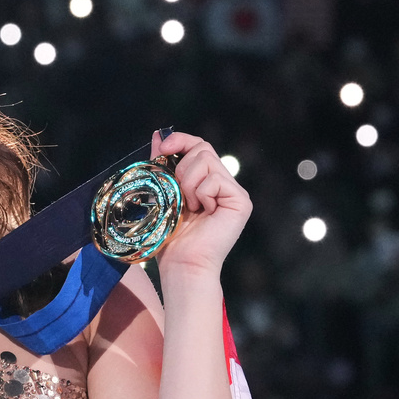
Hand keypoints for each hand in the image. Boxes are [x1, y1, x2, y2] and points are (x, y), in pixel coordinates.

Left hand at [150, 129, 251, 274]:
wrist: (181, 264)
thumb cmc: (170, 235)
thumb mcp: (163, 192)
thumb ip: (163, 164)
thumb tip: (158, 134)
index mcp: (207, 181)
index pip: (198, 145)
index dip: (180, 140)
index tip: (162, 148)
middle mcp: (224, 183)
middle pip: (203, 148)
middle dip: (181, 167)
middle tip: (177, 193)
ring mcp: (235, 192)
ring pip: (207, 160)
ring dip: (188, 183)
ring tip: (189, 206)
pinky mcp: (241, 201)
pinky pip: (215, 179)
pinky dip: (201, 193)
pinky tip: (202, 212)